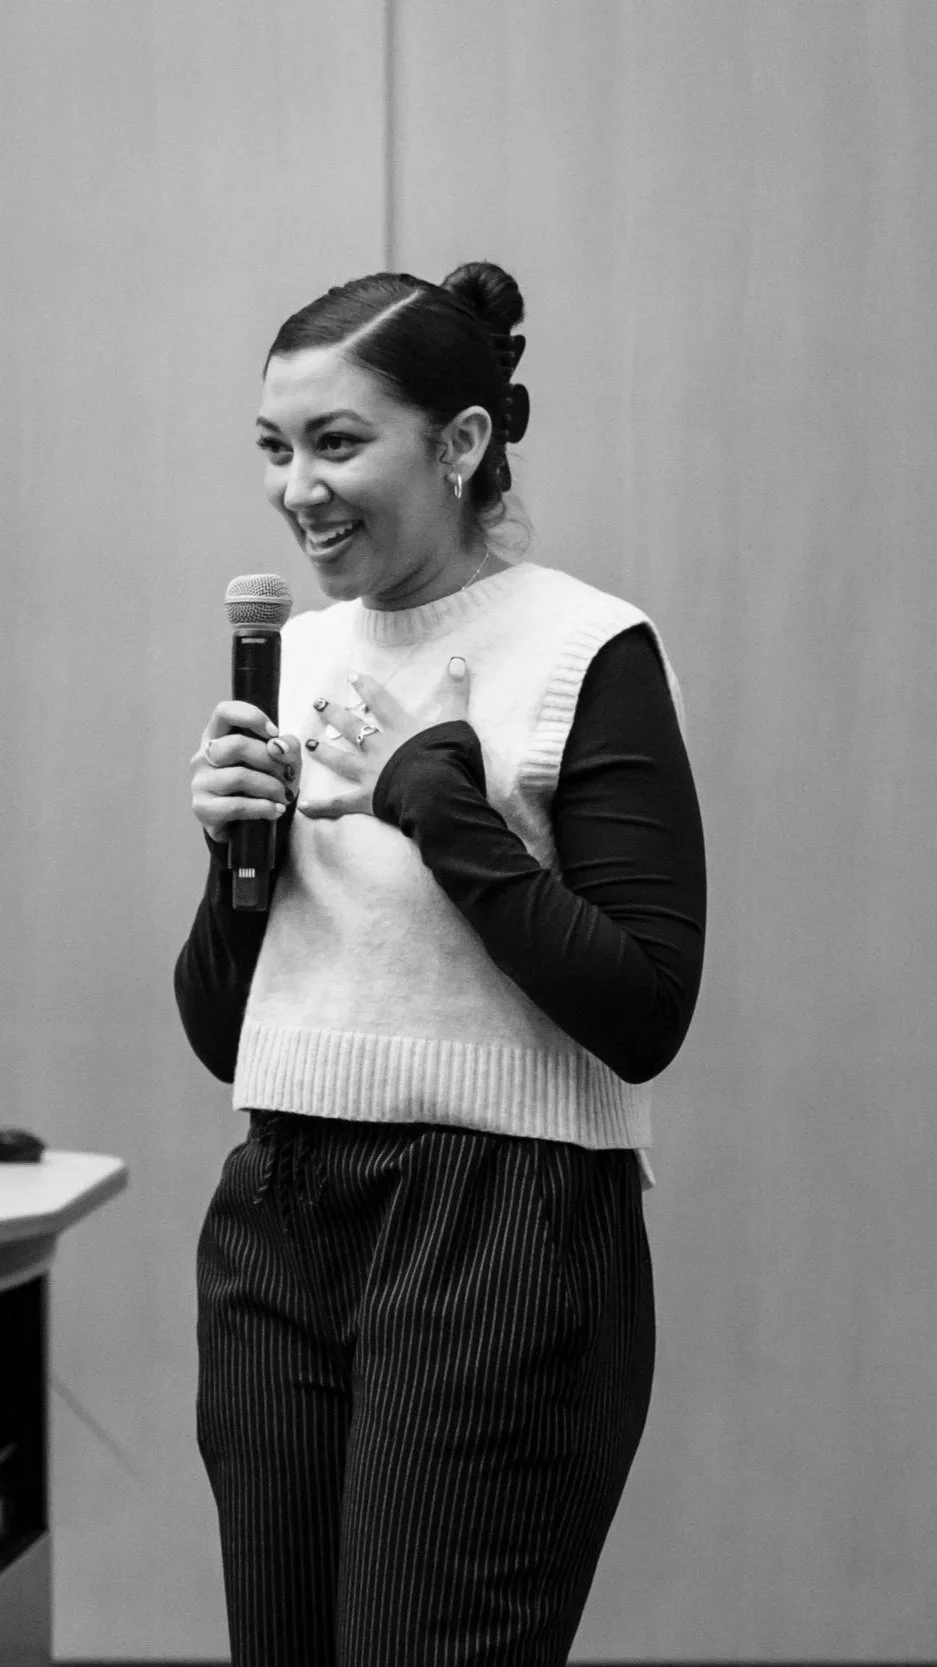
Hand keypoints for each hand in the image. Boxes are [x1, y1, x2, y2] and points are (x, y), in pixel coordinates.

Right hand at [190, 700, 302, 843]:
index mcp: (217, 737)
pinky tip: (276, 811)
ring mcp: (199, 783)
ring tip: (284, 797)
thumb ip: (287, 747)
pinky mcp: (202, 808)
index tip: (274, 733)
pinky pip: (235, 805)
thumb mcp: (283, 762)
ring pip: (239, 776)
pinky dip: (262, 808)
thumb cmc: (264, 785)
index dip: (251, 717)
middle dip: (270, 760)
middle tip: (288, 775)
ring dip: (271, 787)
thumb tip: (279, 746)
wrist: (249, 825)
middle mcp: (203, 757)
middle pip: (236, 745)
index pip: (224, 711)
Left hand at [298, 656, 470, 819]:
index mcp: (399, 729)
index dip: (367, 687)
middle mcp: (378, 748)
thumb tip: (458, 661)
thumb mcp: (456, 720)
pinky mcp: (366, 798)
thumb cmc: (448, 756)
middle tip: (317, 704)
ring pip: (341, 760)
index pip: (380, 702)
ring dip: (324, 752)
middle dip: (334, 714)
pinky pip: (340, 804)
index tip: (352, 676)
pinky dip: (322, 806)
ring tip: (310, 744)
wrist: (436, 789)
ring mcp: (369, 773)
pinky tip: (303, 806)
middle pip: (352, 727)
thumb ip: (455, 693)